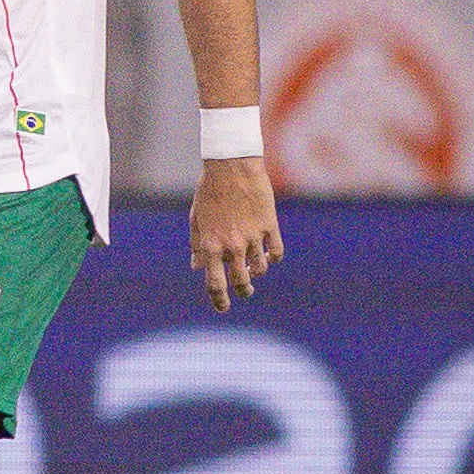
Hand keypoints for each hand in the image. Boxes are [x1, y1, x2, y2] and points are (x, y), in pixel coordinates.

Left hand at [189, 155, 282, 310]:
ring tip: (256, 267)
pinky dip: (274, 258)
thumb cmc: (209, 191)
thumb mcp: (197, 218)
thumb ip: (197, 245)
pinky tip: (270, 256)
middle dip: (244, 290)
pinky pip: (277, 252)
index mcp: (211, 245)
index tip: (223, 308)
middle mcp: (232, 245)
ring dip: (258, 272)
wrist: (231, 166)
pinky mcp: (269, 226)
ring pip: (261, 268)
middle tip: (245, 290)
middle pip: (241, 281)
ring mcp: (253, 237)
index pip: (215, 283)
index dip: (219, 300)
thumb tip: (197, 267)